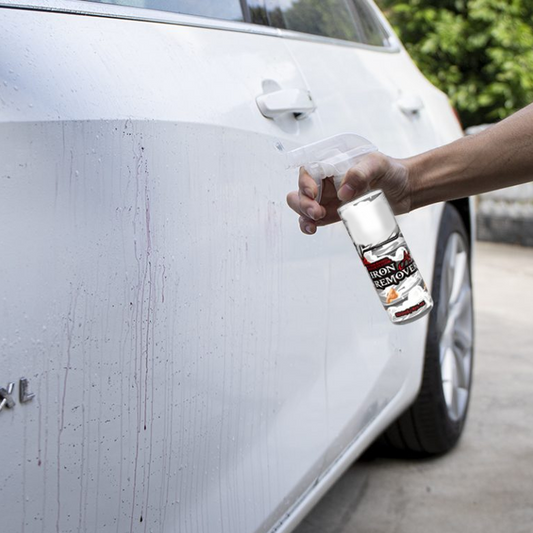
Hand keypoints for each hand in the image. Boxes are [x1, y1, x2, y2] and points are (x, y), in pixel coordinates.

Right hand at [286, 152, 411, 234]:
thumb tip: (343, 191)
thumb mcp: (378, 164)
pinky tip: (312, 228)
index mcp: (333, 164)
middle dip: (303, 202)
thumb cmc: (391, 171)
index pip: (309, 171)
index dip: (305, 182)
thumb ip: (360, 173)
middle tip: (316, 211)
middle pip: (301, 190)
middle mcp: (327, 181)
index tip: (312, 192)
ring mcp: (328, 198)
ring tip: (315, 220)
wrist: (405, 189)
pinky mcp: (334, 213)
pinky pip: (314, 219)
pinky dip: (309, 224)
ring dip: (304, 214)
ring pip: (303, 205)